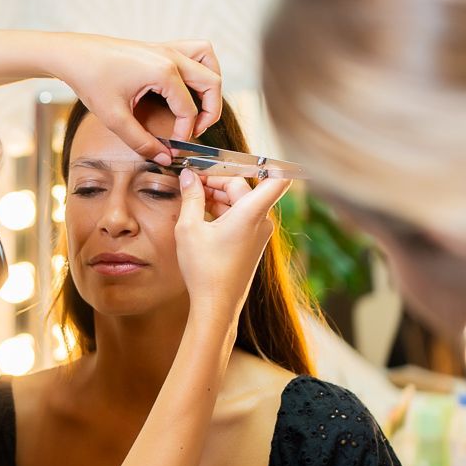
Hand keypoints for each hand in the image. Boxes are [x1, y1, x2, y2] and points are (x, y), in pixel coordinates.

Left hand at [49, 34, 221, 165]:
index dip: (184, 133)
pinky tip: (185, 88)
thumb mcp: (114, 118)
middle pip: (212, 83)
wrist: (73, 54)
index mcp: (163, 71)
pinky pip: (195, 52)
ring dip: (211, 84)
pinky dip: (200, 68)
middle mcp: (171, 56)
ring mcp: (167, 47)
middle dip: (209, 111)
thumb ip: (141, 142)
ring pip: (208, 60)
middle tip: (194, 131)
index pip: (189, 109)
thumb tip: (165, 158)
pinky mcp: (160, 46)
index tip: (172, 147)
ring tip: (199, 106)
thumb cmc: (91, 80)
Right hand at [174, 171, 291, 322]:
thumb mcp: (189, 228)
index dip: (270, 163)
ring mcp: (259, 234)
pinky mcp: (253, 244)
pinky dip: (223, 211)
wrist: (216, 306)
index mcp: (251, 213)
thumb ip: (191, 196)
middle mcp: (261, 221)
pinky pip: (241, 217)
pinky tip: (200, 216)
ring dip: (218, 196)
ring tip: (191, 198)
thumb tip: (188, 175)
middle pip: (244, 187)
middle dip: (218, 180)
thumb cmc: (204, 268)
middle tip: (192, 180)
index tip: (242, 159)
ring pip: (241, 202)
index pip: (278, 179)